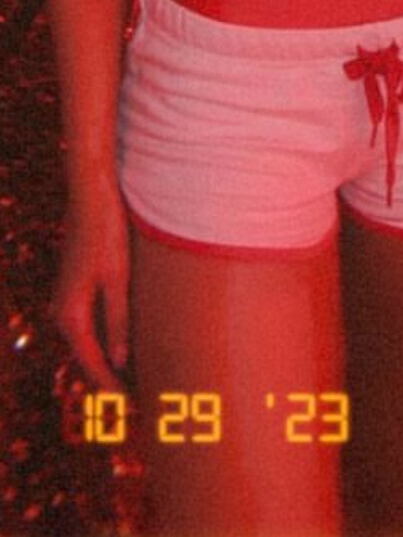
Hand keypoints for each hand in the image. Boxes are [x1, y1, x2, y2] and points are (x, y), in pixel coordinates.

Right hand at [52, 181, 130, 390]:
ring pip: (85, 343)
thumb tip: (120, 361)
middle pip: (86, 357)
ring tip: (133, 381)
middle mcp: (61, 313)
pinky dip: (101, 342)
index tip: (131, 408)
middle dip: (108, 380)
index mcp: (71, 315)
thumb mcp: (118, 278)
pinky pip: (86, 328)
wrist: (90, 198)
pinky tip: (120, 347)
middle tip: (137, 402)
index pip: (92, 363)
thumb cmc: (107, 235)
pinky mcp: (73, 291)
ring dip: (104, 362)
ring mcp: (64, 302)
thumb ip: (118, 321)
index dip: (111, 387)